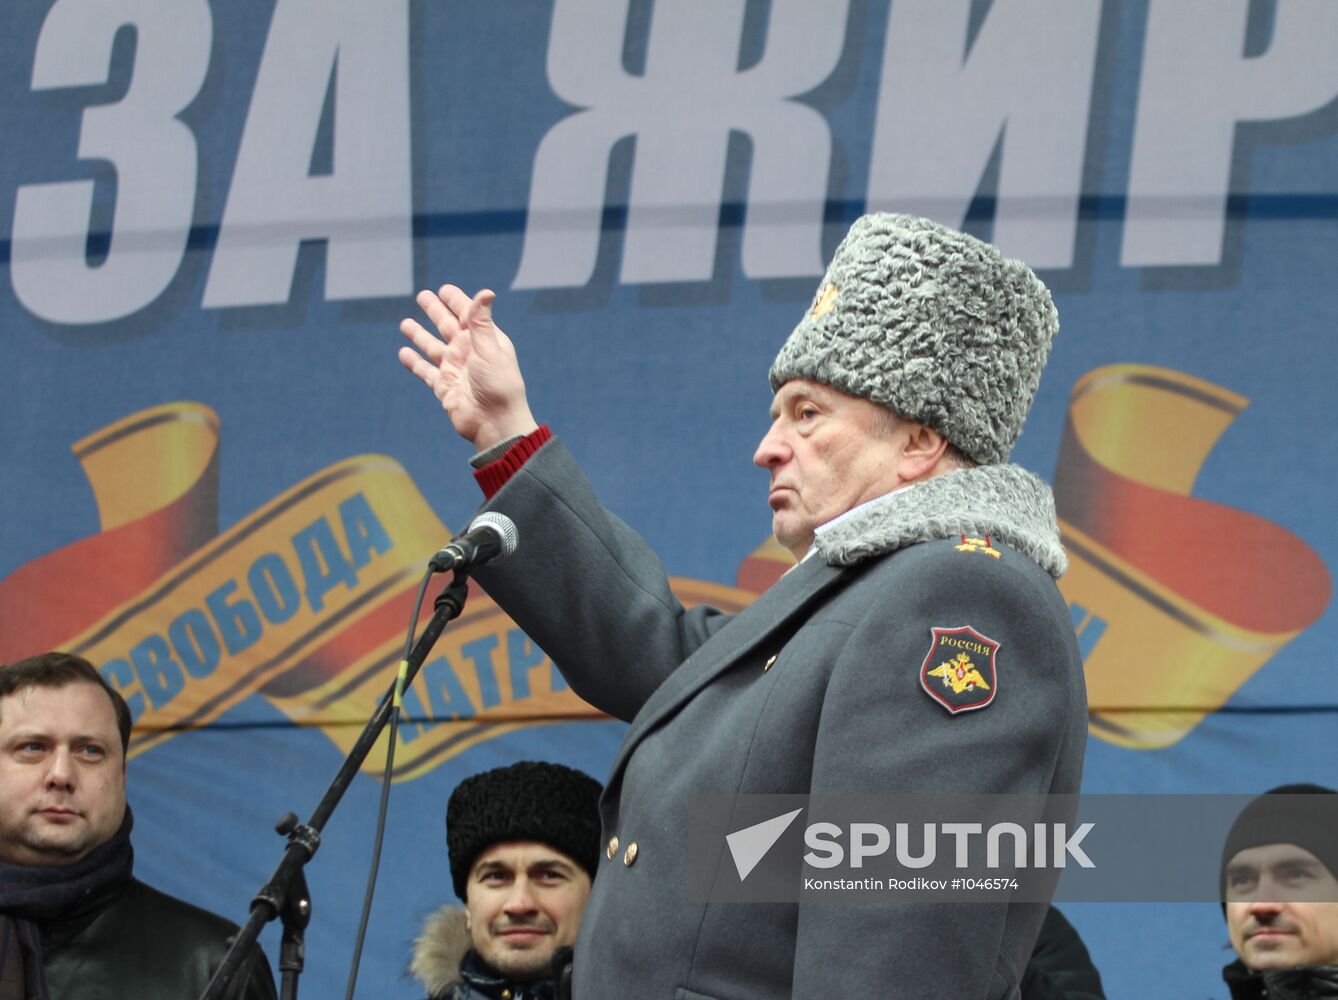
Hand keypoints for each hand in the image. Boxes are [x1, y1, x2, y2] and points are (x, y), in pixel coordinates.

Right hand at [398, 285, 538, 450]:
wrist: (494, 423)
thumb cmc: (498, 385)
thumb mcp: (489, 349)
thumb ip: (481, 322)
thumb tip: (485, 292)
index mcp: (484, 340)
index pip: (467, 315)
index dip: (456, 301)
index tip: (444, 289)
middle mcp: (468, 352)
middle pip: (447, 326)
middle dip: (435, 311)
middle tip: (422, 296)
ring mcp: (454, 369)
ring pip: (432, 347)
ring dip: (419, 335)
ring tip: (405, 324)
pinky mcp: (443, 387)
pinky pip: (425, 371)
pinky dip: (414, 362)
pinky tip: (403, 353)